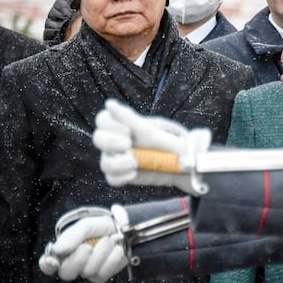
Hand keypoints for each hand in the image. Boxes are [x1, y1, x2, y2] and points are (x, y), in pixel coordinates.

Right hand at [39, 204, 129, 282]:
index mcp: (64, 251)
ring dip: (101, 254)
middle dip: (78, 260)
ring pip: (87, 272)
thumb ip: (72, 236)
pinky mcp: (102, 275)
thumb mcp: (87, 225)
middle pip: (66, 273)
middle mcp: (73, 263)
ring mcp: (87, 271)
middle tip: (88, 247)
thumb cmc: (102, 227)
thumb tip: (57, 249)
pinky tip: (116, 249)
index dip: (48, 264)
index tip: (54, 260)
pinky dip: (112, 259)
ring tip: (108, 241)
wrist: (125, 229)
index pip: (47, 264)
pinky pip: (102, 274)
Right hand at [93, 99, 210, 194]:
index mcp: (125, 126)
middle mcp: (118, 141)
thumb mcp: (152, 131)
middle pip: (98, 139)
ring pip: (104, 162)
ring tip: (135, 162)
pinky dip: (121, 176)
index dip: (110, 125)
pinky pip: (112, 178)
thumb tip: (109, 103)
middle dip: (110, 142)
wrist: (185, 165)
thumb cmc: (170, 143)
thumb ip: (130, 119)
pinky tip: (134, 172)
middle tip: (128, 144)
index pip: (102, 119)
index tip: (128, 131)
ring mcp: (120, 159)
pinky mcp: (124, 175)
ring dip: (118, 162)